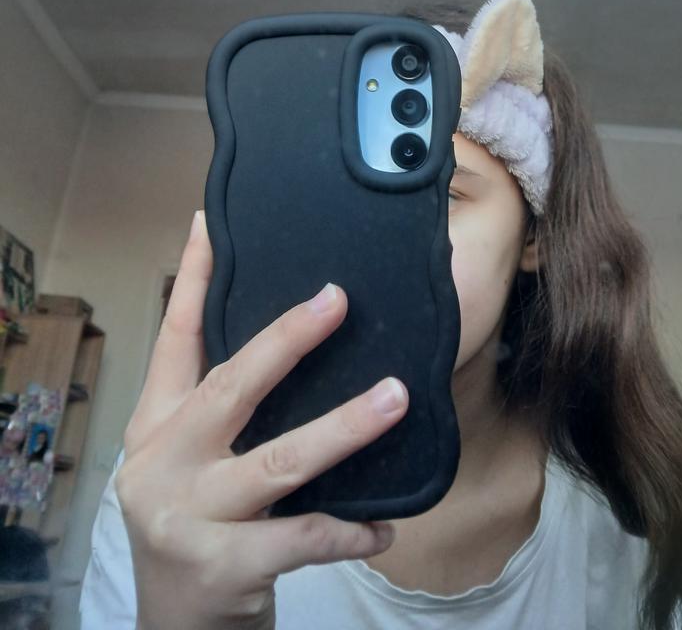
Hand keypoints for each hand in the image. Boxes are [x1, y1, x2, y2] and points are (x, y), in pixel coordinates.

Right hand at [117, 210, 408, 629]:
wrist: (177, 622)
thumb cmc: (197, 521)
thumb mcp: (191, 458)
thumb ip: (225, 406)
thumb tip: (294, 338)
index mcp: (157, 424)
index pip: (175, 337)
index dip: (193, 278)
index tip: (209, 221)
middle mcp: (163, 462)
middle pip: (230, 387)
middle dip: (287, 339)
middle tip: (338, 299)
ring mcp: (187, 516)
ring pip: (278, 460)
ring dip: (343, 428)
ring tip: (395, 397)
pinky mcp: (221, 567)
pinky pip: (302, 539)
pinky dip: (348, 530)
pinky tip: (384, 524)